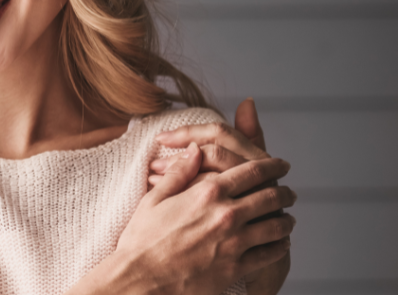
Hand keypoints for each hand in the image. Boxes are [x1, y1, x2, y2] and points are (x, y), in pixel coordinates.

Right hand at [147, 99, 291, 293]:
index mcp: (207, 193)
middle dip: (285, 192)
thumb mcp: (154, 198)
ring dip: (286, 220)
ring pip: (276, 226)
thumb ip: (179, 172)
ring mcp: (234, 242)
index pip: (252, 172)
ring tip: (288, 219)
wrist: (140, 278)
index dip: (272, 166)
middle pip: (271, 197)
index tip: (281, 166)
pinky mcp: (235, 267)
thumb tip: (196, 150)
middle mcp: (226, 214)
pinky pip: (269, 254)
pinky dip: (280, 247)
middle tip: (289, 192)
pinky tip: (280, 244)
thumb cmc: (142, 238)